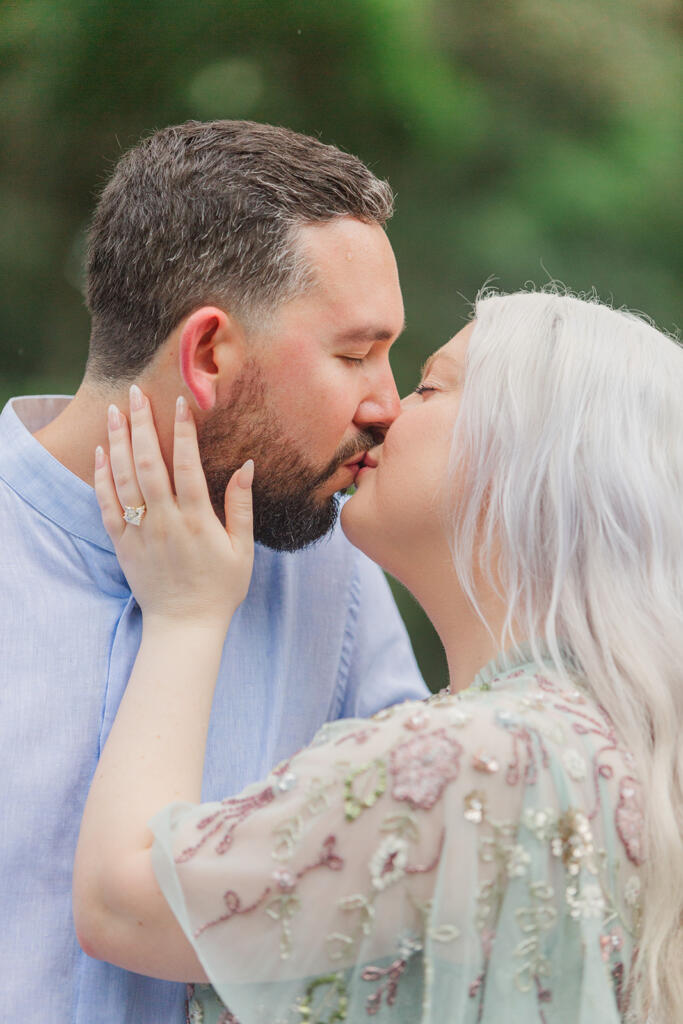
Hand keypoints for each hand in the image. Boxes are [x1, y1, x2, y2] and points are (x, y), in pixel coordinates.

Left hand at [94, 387, 253, 629]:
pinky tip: (102, 451)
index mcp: (197, 520)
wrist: (184, 626)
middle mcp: (165, 521)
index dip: (183, 431)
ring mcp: (140, 531)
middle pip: (148, 463)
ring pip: (124, 478)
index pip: (187, 465)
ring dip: (118, 441)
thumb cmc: (219, 588)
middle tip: (136, 392)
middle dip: (142, 424)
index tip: (180, 402)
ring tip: (116, 411)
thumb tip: (246, 465)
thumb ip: (240, 505)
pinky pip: (107, 504)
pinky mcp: (123, 543)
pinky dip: (102, 477)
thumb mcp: (242, 548)